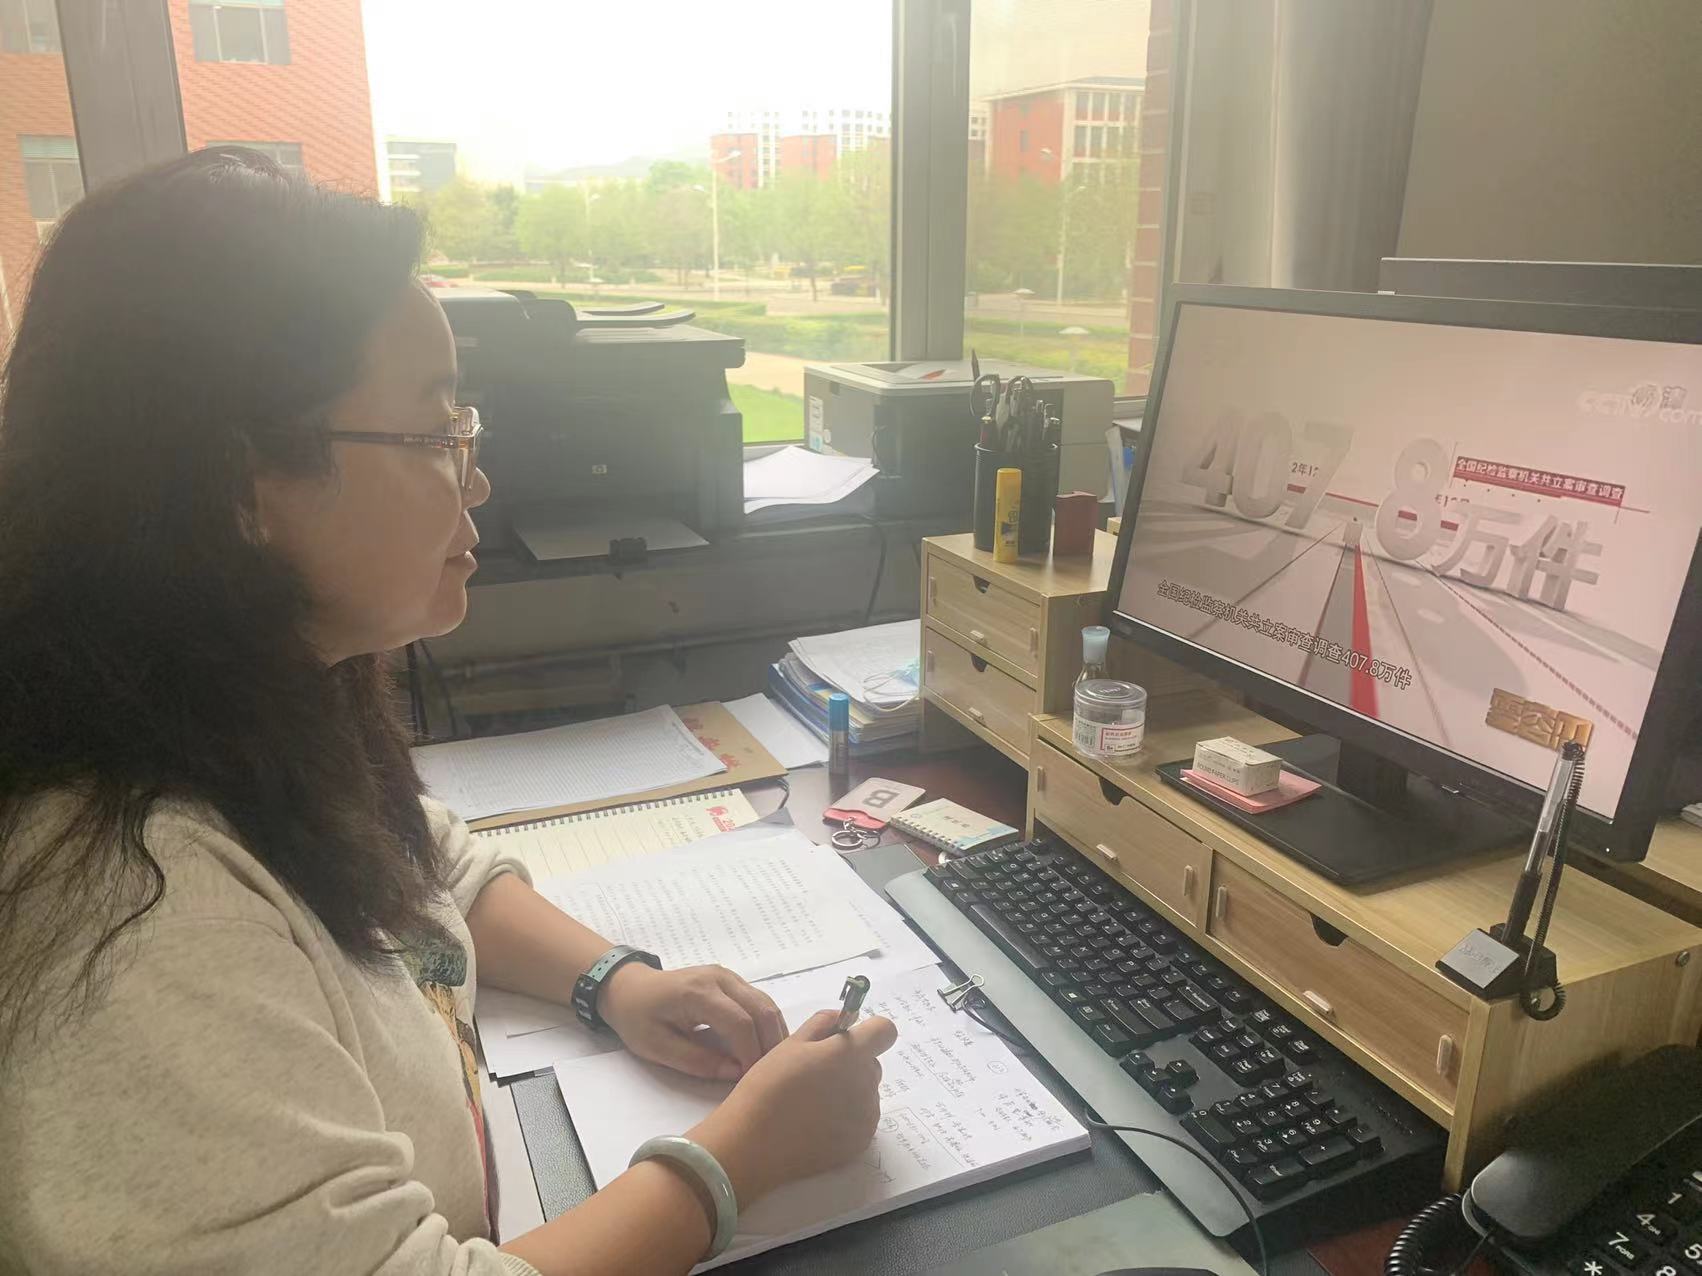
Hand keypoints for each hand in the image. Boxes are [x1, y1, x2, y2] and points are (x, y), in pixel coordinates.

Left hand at [599, 963, 787, 1080]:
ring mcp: (728, 976)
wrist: (629, 988)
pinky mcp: (732, 980)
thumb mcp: (657, 1047)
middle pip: (762, 1009)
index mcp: (698, 992)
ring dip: (774, 1034)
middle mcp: (720, 978)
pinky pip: (759, 1001)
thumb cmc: (637, 1019)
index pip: (740, 1023)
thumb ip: (697, 1061)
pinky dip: (767, 1025)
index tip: (750, 1080)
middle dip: (770, 1044)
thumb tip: (735, 1073)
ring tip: (771, 1065)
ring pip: (766, 1003)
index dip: (751, 1053)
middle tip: (769, 1075)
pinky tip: (764, 1047)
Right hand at [688, 1009, 897, 1203]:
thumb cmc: (768, 1087)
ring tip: (811, 1104)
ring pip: (866, 1093)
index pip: (885, 1031)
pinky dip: (846, 1119)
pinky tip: (816, 1125)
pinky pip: (861, 1120)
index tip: (845, 1041)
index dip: (868, 1032)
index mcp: (850, 1054)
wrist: (754, 1144)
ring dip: (848, 1092)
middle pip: (872, 1064)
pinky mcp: (861, 1142)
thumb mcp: (790, 1045)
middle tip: (814, 1076)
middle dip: (851, 1064)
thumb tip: (843, 1018)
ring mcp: (867, 1116)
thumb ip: (822, 1024)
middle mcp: (867, 1083)